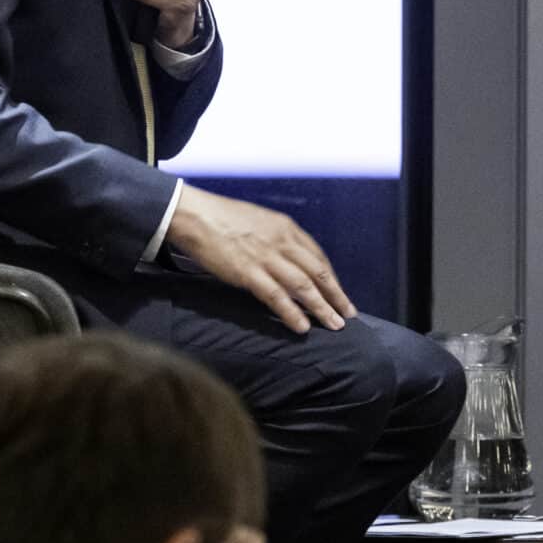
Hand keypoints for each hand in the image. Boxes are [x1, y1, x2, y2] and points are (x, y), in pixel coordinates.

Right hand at [165, 184, 353, 333]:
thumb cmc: (223, 218)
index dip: (332, 278)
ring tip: (334, 325)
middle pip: (318, 273)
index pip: (318, 257)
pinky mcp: (248, 273)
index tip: (339, 294)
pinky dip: (292, 313)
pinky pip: (277, 297)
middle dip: (336, 295)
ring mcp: (266, 258)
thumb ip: (277, 239)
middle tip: (348, 314)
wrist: (195, 215)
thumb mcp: (260, 221)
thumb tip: (289, 258)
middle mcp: (283, 242)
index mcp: (287, 228)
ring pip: (304, 286)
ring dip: (322, 308)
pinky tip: (303, 327)